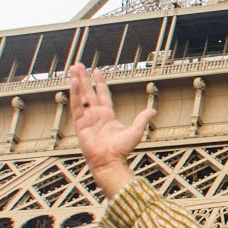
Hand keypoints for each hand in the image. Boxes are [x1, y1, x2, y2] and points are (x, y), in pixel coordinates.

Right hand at [69, 63, 155, 198]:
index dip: (99, 83)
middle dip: (85, 78)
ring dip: (77, 81)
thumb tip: (153, 110)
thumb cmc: (121, 150)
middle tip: (79, 65)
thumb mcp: (135, 131)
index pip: (102, 95)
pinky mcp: (80, 124)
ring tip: (73, 68)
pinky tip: (73, 81)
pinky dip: (75, 93)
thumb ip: (142, 118)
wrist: (110, 161)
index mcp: (107, 116)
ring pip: (81, 95)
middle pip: (89, 92)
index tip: (96, 71)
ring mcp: (87, 118)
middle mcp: (96, 115)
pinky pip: (77, 105)